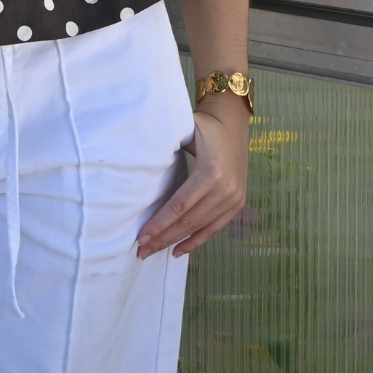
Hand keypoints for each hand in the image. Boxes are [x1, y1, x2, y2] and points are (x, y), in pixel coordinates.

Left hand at [136, 97, 248, 258]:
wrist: (233, 122)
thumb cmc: (203, 126)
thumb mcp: (184, 132)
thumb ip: (164, 147)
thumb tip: (135, 164)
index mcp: (211, 172)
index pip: (180, 205)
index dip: (160, 223)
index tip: (141, 236)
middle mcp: (225, 189)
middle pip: (188, 221)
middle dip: (163, 238)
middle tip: (142, 250)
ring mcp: (234, 199)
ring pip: (200, 227)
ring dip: (176, 242)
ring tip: (154, 251)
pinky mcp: (237, 203)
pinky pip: (215, 228)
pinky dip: (196, 241)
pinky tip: (178, 251)